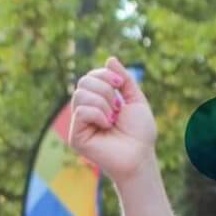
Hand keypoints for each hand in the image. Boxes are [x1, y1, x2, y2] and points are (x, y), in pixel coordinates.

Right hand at [67, 57, 157, 183]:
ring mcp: (79, 125)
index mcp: (98, 102)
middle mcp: (86, 112)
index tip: (120, 85)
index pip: (90, 77)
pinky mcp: (76, 137)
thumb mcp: (135, 99)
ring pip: (80, 94)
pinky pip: (80, 111)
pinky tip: (106, 126)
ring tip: (112, 118)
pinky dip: (97, 114)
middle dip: (104, 88)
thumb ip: (124, 79)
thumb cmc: (140, 133)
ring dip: (102, 102)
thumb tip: (109, 59)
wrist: (139, 156)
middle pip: (83, 82)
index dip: (104, 75)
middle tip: (117, 106)